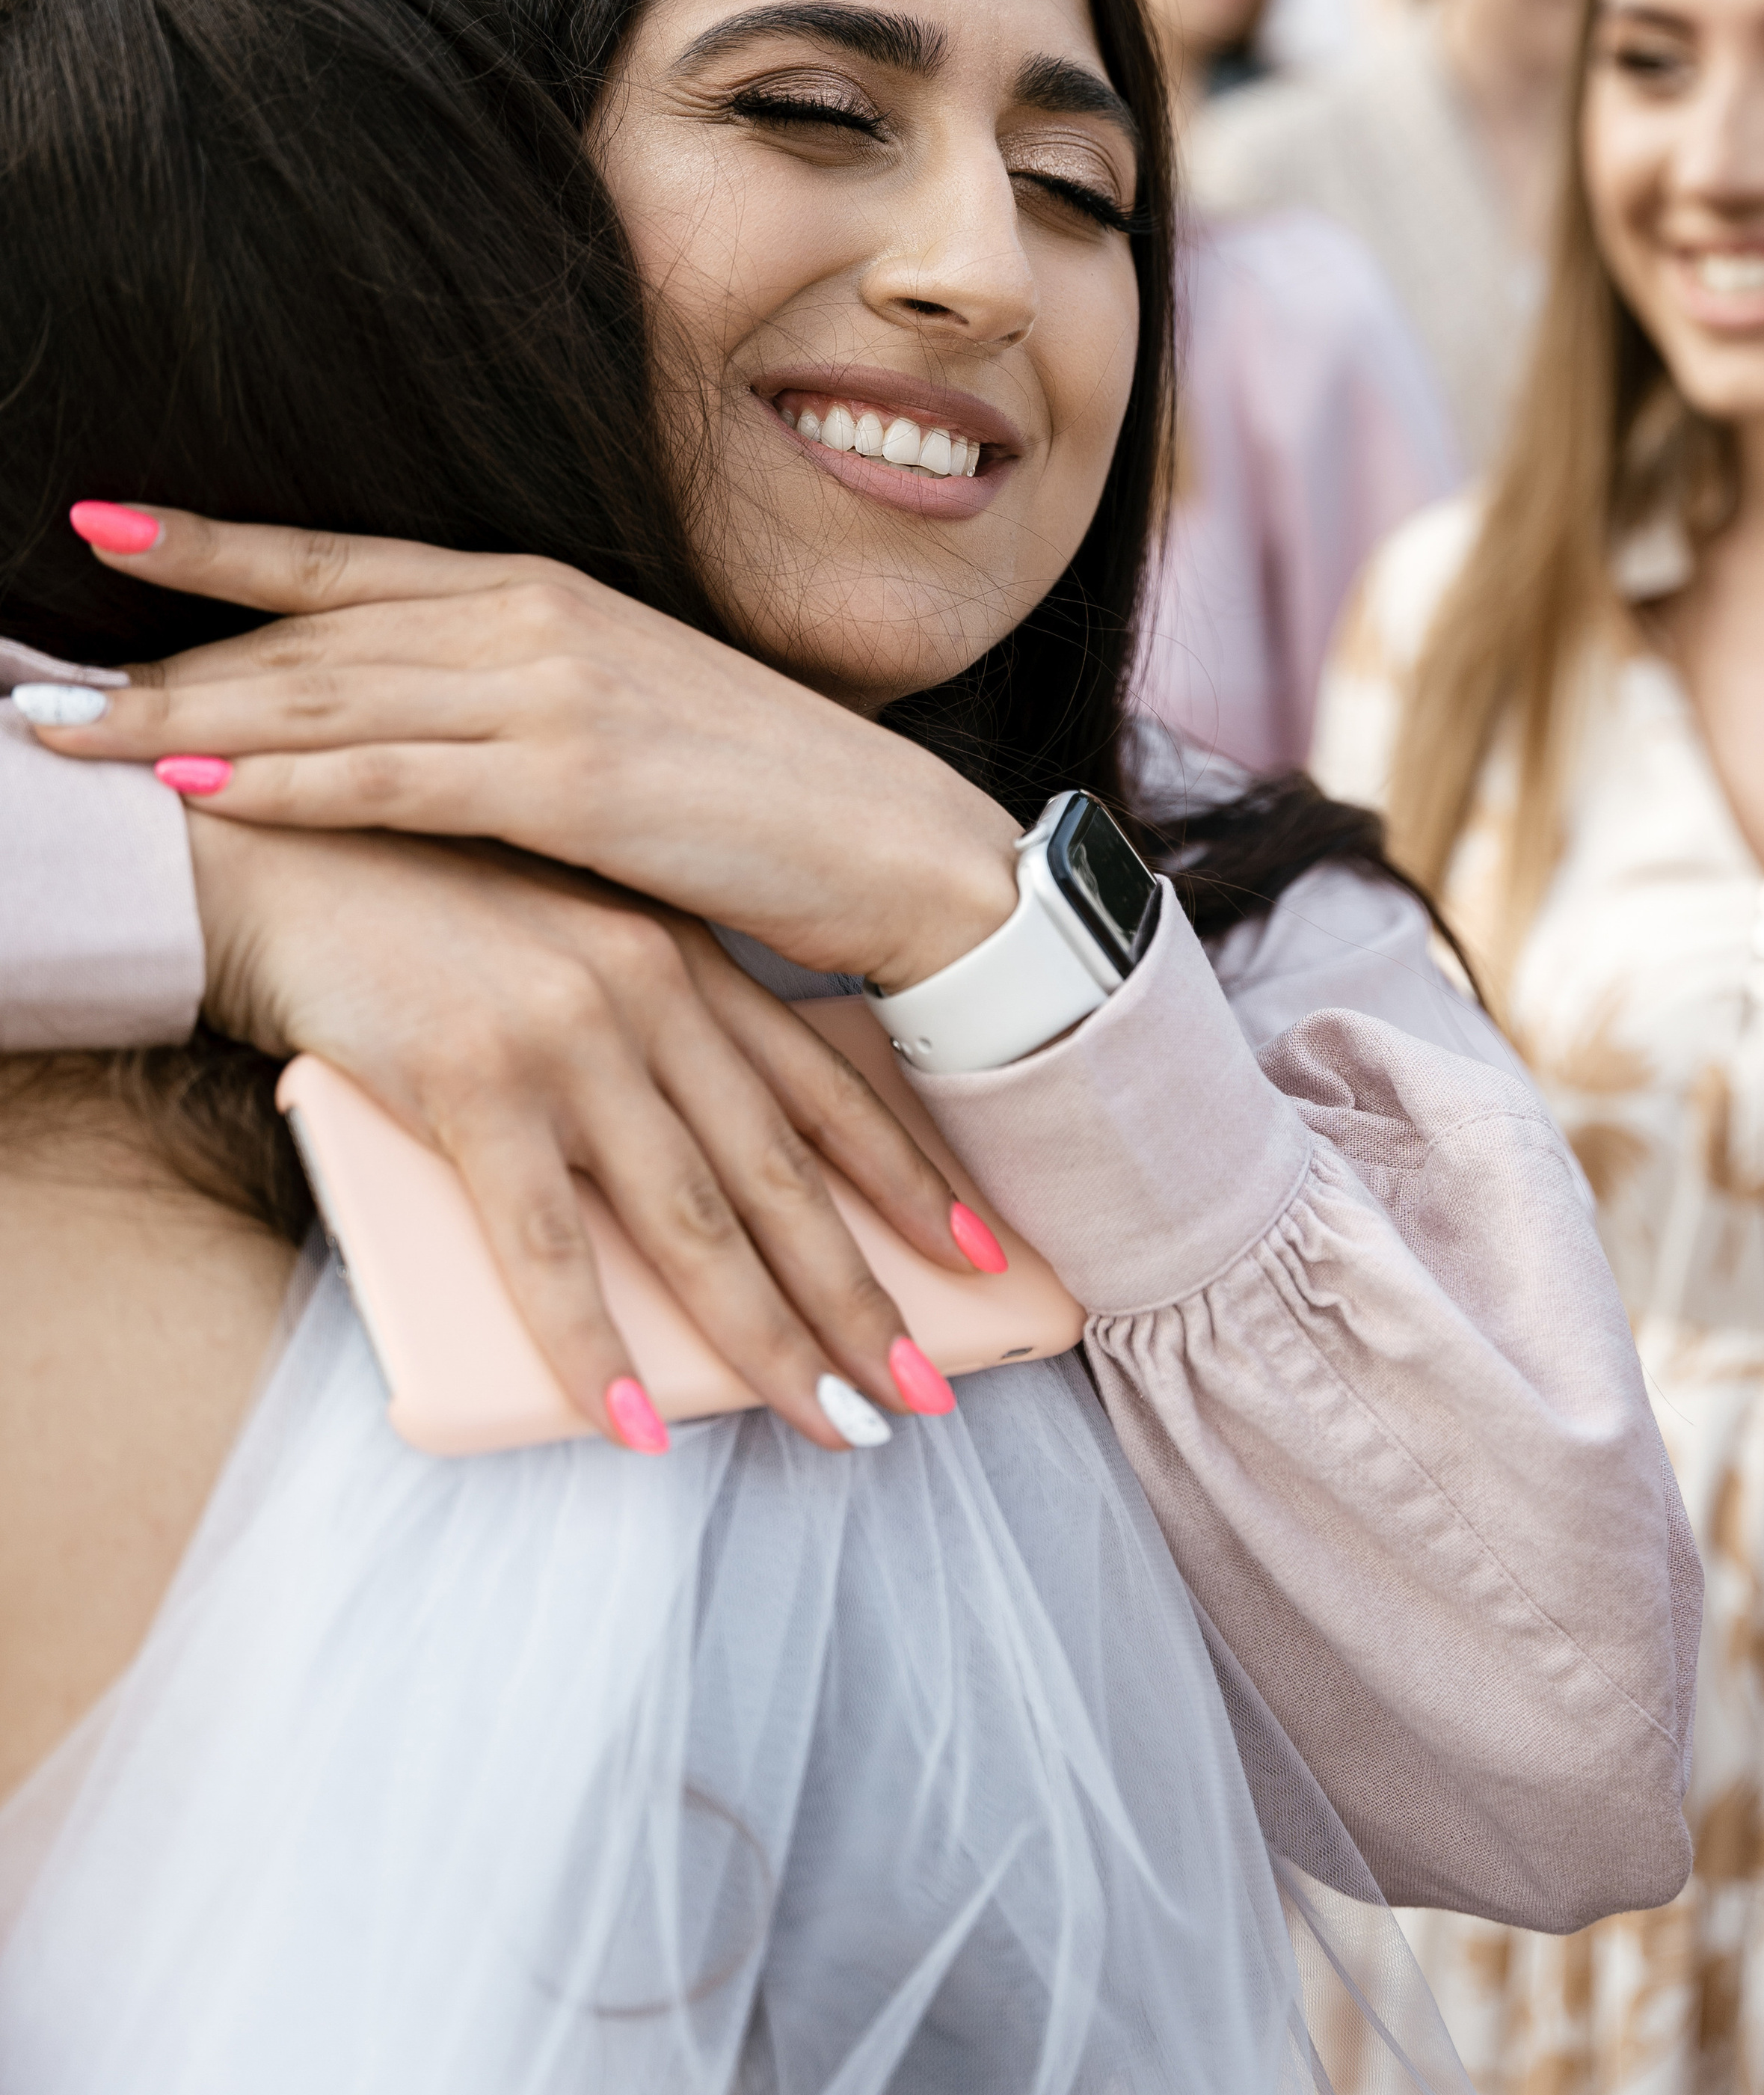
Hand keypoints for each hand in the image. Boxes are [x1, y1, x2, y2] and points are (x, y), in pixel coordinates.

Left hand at [37, 509, 1019, 993]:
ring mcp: (553, 691)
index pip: (347, 565)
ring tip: (74, 736)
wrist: (901, 847)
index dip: (219, 549)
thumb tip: (427, 723)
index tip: (103, 529)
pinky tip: (195, 785)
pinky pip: (394, 777)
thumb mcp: (632, 717)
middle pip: (310, 629)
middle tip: (38, 683)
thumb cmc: (767, 795)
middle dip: (164, 648)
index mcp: (546, 595)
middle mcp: (535, 619)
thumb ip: (521, 703)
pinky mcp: (572, 782)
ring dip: (187, 716)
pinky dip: (285, 781)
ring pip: (329, 695)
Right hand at [185, 815, 993, 1453]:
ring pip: (693, 1224)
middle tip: (928, 1392)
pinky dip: (595, 1351)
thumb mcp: (557, 945)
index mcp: (680, 956)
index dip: (907, 1177)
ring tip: (839, 1428)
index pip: (823, 1085)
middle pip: (779, 1175)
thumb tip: (696, 1172)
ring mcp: (567, 1035)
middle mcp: (648, 992)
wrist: (272, 842)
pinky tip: (639, 1429)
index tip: (983, 1257)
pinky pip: (547, 1249)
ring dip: (769, 1344)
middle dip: (864, 1295)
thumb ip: (636, 1036)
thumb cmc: (410, 905)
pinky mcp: (472, 1081)